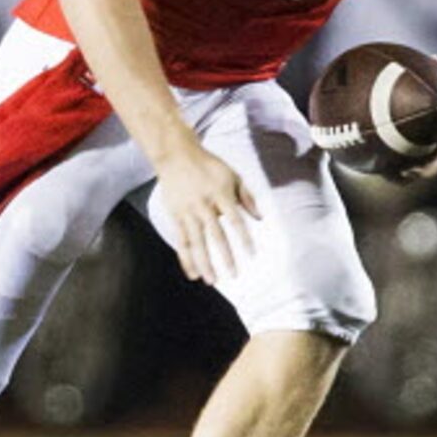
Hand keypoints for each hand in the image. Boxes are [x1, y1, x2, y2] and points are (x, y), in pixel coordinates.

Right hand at [152, 143, 260, 286]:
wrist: (176, 155)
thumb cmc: (209, 166)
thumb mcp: (233, 176)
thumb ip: (247, 197)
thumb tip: (261, 218)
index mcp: (221, 195)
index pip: (235, 221)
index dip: (244, 239)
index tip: (252, 255)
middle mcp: (204, 205)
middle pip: (215, 236)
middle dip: (225, 257)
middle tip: (232, 276)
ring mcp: (188, 211)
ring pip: (196, 242)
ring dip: (204, 263)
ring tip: (211, 281)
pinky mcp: (175, 216)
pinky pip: (181, 241)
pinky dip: (186, 258)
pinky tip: (192, 273)